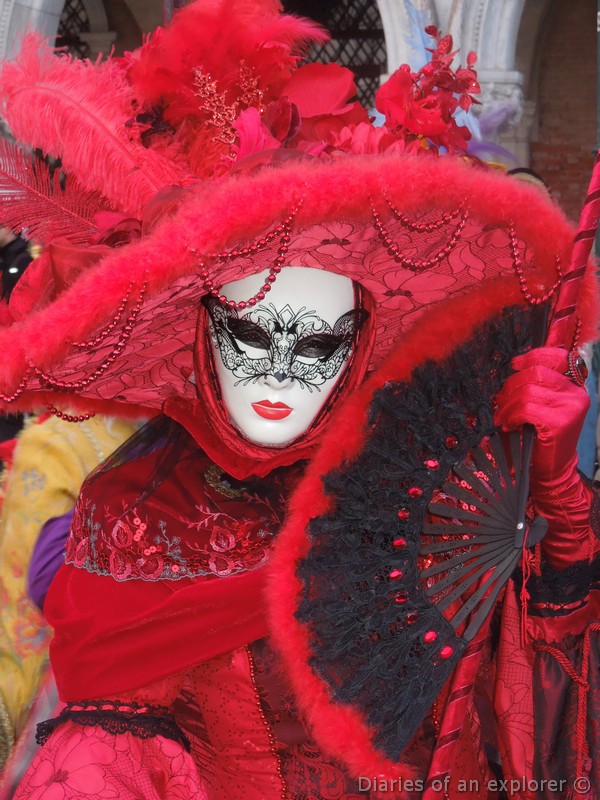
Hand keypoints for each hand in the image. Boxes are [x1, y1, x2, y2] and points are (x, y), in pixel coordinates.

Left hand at [494, 347, 593, 566]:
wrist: (552, 473)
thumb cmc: (540, 438)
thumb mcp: (540, 406)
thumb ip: (534, 385)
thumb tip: (514, 364)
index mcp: (574, 385)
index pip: (556, 356)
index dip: (532, 356)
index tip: (514, 365)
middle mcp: (576, 394)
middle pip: (534, 373)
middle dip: (510, 387)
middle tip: (500, 404)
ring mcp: (570, 408)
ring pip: (527, 391)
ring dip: (507, 404)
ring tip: (502, 418)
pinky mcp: (559, 423)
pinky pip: (526, 408)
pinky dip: (511, 415)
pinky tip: (509, 426)